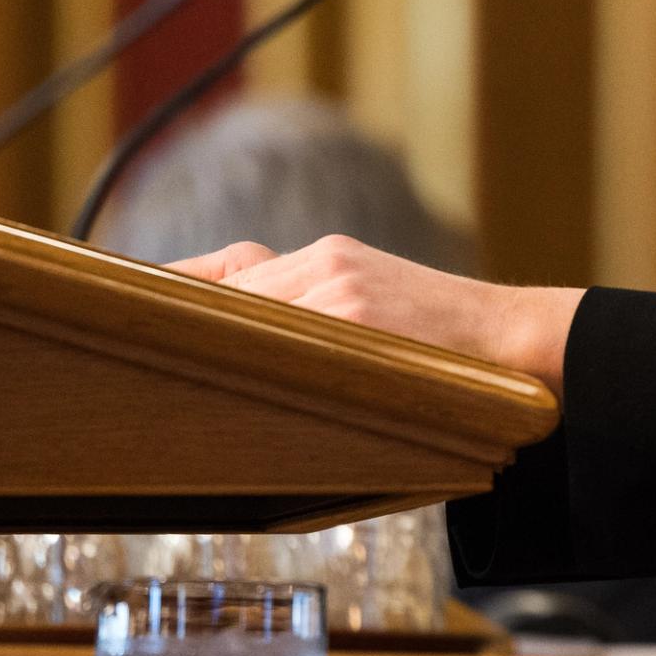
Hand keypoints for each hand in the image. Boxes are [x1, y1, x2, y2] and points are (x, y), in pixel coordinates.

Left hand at [171, 235, 585, 392]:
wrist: (527, 343)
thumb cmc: (453, 357)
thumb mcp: (383, 322)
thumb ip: (322, 325)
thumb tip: (248, 365)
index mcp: (333, 259)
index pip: (230, 265)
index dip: (175, 284)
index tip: (129, 302)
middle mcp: (329, 262)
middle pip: (227, 291)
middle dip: (184, 326)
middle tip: (135, 365)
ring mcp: (342, 290)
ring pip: (249, 315)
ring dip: (215, 353)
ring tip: (173, 396)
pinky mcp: (359, 317)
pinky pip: (284, 339)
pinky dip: (256, 364)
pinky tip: (233, 393)